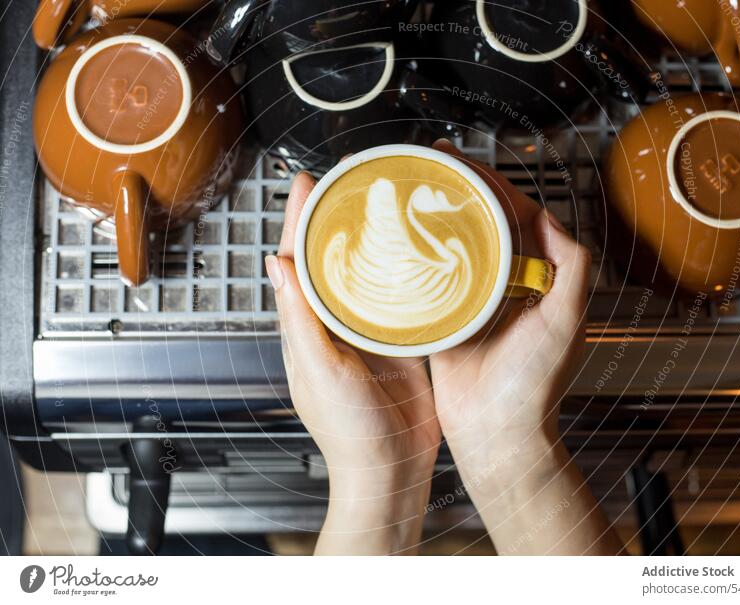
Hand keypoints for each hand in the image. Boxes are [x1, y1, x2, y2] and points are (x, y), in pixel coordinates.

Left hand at [265, 172, 440, 554]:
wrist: (390, 466)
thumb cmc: (348, 430)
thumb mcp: (319, 371)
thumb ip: (299, 320)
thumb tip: (276, 264)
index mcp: (307, 327)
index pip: (297, 260)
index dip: (299, 219)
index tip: (307, 182)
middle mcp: (335, 322)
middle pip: (332, 257)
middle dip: (335, 216)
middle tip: (349, 178)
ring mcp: (369, 330)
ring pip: (366, 272)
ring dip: (370, 236)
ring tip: (383, 201)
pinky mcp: (401, 339)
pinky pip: (399, 297)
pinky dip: (403, 269)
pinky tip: (415, 249)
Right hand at [429, 139, 622, 554]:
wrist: (496, 433)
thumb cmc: (534, 386)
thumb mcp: (567, 321)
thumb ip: (573, 267)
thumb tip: (549, 216)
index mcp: (538, 278)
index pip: (517, 214)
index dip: (493, 184)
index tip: (466, 162)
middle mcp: (506, 283)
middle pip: (482, 222)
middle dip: (460, 189)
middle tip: (431, 161)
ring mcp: (474, 299)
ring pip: (455, 243)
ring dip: (436, 213)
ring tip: (411, 185)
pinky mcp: (446, 317)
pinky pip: (433, 276)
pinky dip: (418, 252)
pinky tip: (398, 234)